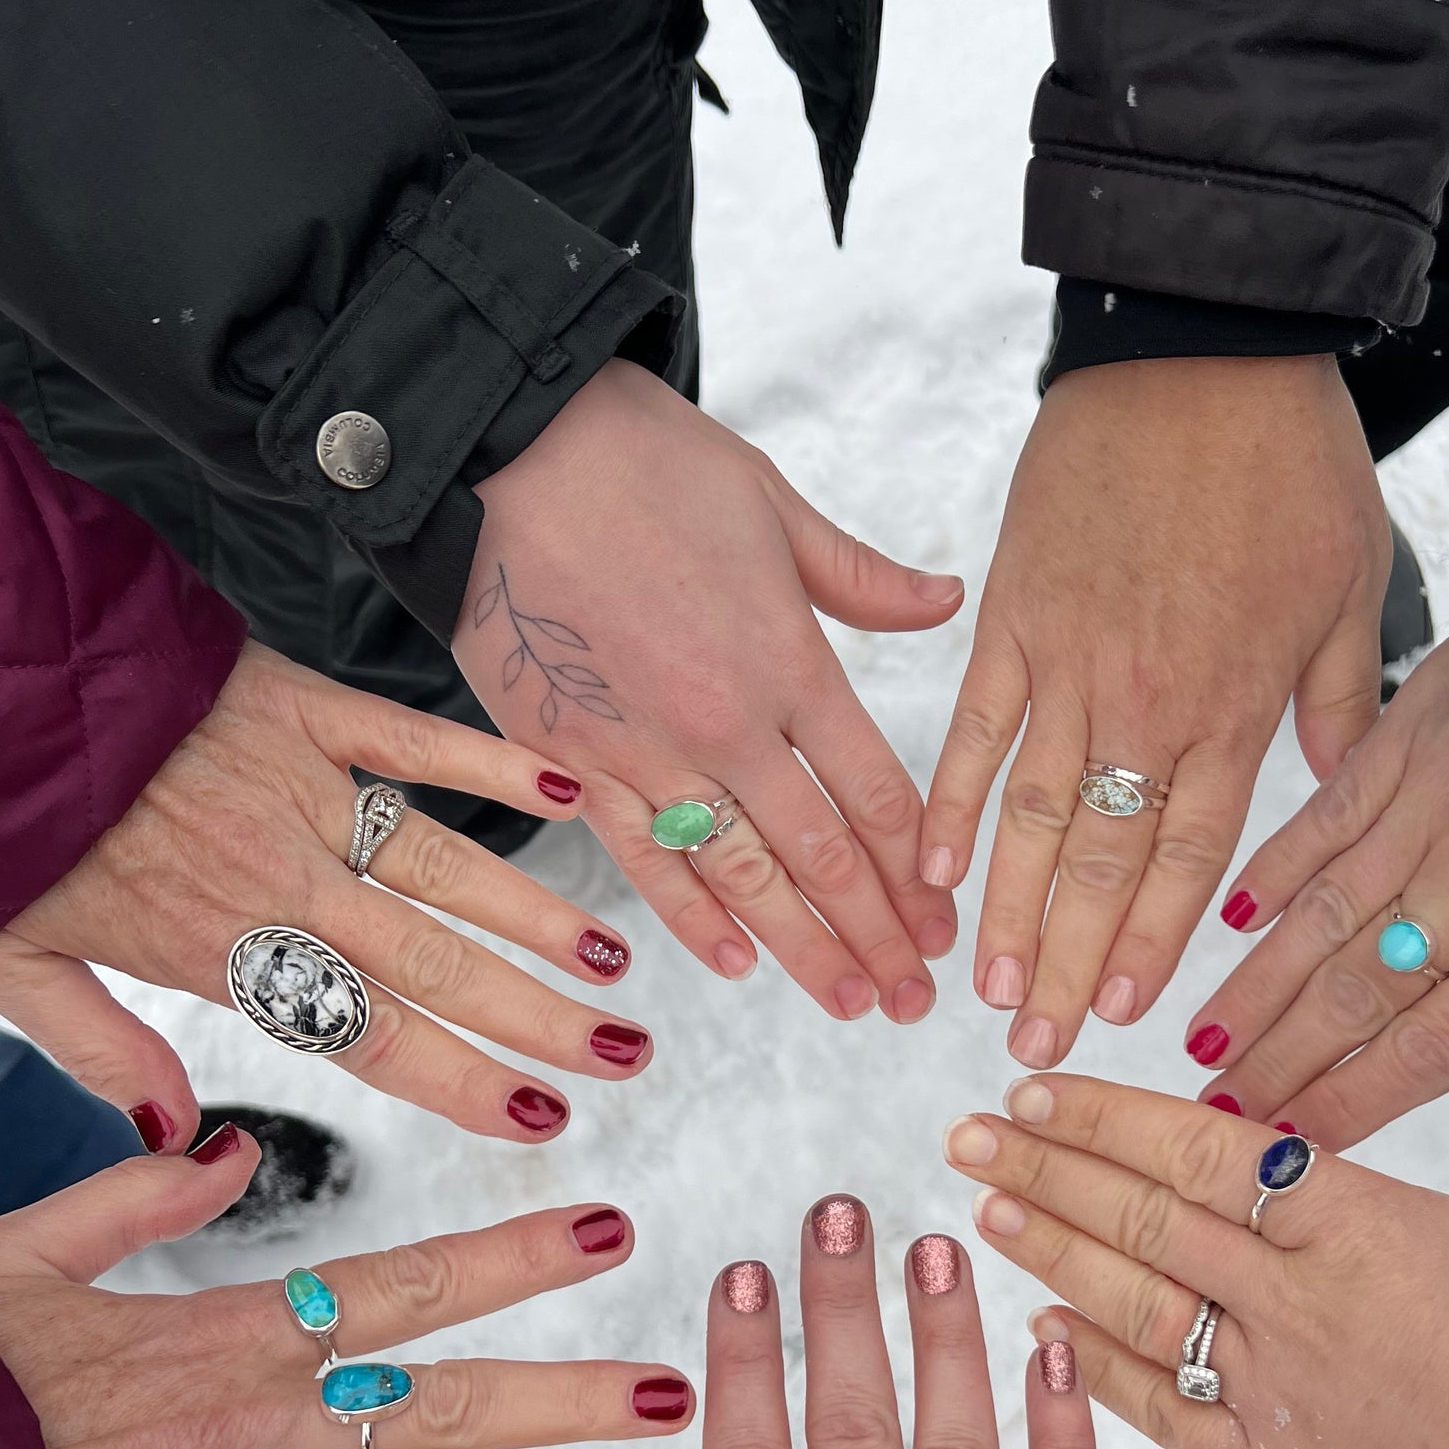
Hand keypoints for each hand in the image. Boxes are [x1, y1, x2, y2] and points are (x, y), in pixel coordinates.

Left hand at [0, 642, 650, 1152]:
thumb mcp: (5, 961)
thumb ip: (99, 1046)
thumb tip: (173, 1138)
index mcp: (214, 948)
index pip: (366, 1035)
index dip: (462, 1080)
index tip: (540, 1116)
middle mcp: (277, 878)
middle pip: (435, 963)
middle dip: (540, 1018)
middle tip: (627, 1055)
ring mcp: (298, 785)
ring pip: (443, 865)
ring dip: (539, 916)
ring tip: (617, 962)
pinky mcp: (299, 704)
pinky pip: (414, 738)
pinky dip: (493, 759)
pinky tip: (573, 786)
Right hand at [455, 361, 962, 1024]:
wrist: (501, 447)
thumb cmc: (640, 459)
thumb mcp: (772, 502)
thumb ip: (860, 577)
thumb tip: (947, 602)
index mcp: (788, 659)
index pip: (876, 794)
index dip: (917, 872)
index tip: (944, 924)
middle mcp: (726, 723)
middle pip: (822, 855)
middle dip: (876, 935)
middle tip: (915, 999)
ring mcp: (645, 749)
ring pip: (742, 876)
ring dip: (802, 948)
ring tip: (850, 1002)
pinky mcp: (571, 758)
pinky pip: (643, 857)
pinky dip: (691, 915)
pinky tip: (737, 960)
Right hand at [921, 358, 1388, 1068]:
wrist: (1200, 346)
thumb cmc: (1287, 456)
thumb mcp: (1351, 582)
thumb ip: (1334, 696)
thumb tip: (1338, 781)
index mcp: (1232, 705)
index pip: (1191, 858)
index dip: (1157, 945)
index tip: (1129, 1018)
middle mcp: (1146, 705)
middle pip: (1103, 864)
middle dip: (1073, 964)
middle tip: (1040, 1044)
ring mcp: (1068, 663)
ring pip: (1032, 818)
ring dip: (1008, 913)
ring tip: (986, 991)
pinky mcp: (1009, 616)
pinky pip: (974, 730)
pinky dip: (950, 803)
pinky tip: (931, 872)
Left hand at [945, 1080, 1448, 1448]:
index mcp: (1368, 1228)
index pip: (1203, 1149)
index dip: (1108, 1116)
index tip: (1038, 1089)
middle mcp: (1297, 1305)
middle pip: (1141, 1219)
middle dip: (1042, 1170)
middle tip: (965, 1133)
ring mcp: (1274, 1398)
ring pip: (1131, 1307)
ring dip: (1047, 1255)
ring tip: (981, 1213)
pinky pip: (1157, 1412)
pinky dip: (1093, 1369)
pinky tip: (1043, 1334)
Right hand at [1184, 606, 1448, 1145]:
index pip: (1431, 1051)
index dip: (1351, 1105)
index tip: (1295, 1144)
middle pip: (1357, 1000)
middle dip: (1280, 1067)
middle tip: (1217, 1115)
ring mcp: (1437, 806)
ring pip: (1324, 918)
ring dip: (1255, 989)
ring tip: (1204, 1043)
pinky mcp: (1412, 730)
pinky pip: (1326, 816)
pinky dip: (1275, 870)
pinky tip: (1234, 916)